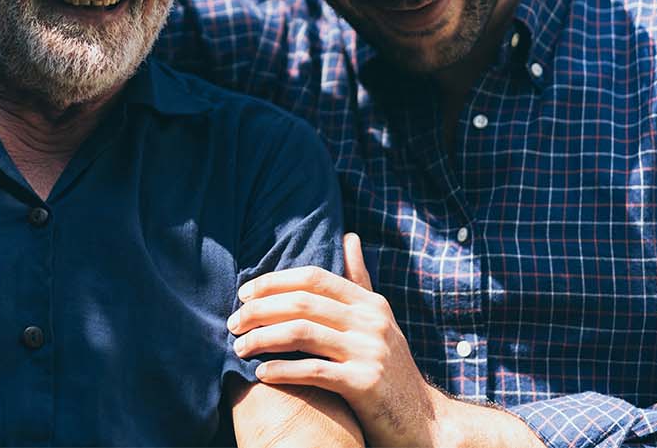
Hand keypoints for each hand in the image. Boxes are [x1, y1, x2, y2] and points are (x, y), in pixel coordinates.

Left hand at [230, 233, 441, 446]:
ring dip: (262, 340)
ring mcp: (370, 352)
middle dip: (259, 311)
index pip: (314, 278)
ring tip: (239, 348)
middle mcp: (372, 322)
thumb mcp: (379, 321)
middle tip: (232, 324)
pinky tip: (261, 374)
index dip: (273, 282)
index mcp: (371, 304)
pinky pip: (313, 371)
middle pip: (301, 303)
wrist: (424, 420)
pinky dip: (282, 371)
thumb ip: (360, 282)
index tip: (243, 294)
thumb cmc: (391, 369)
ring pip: (302, 333)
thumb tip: (349, 236)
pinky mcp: (365, 384)